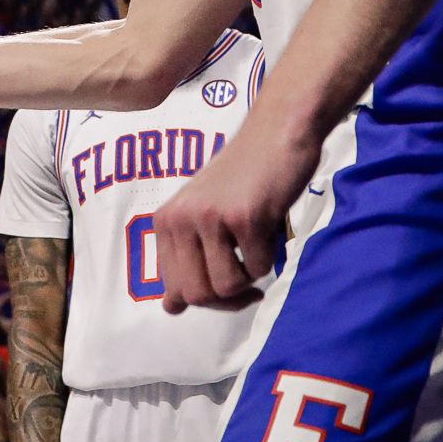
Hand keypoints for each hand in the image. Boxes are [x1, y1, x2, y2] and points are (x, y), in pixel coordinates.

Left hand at [151, 120, 313, 311]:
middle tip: (250, 286)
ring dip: (250, 279)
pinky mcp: (244, 217)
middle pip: (197, 295)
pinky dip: (270, 258)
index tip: (226, 289)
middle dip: (228, 301)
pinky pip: (259, 268)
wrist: (277, 132)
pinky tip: (270, 229)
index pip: (174, 290)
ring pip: (227, 287)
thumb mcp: (201, 215)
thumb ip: (185, 259)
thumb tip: (170, 309)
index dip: (205, 299)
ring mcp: (210, 218)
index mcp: (165, 221)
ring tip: (256, 249)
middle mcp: (180, 219)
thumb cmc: (243, 179)